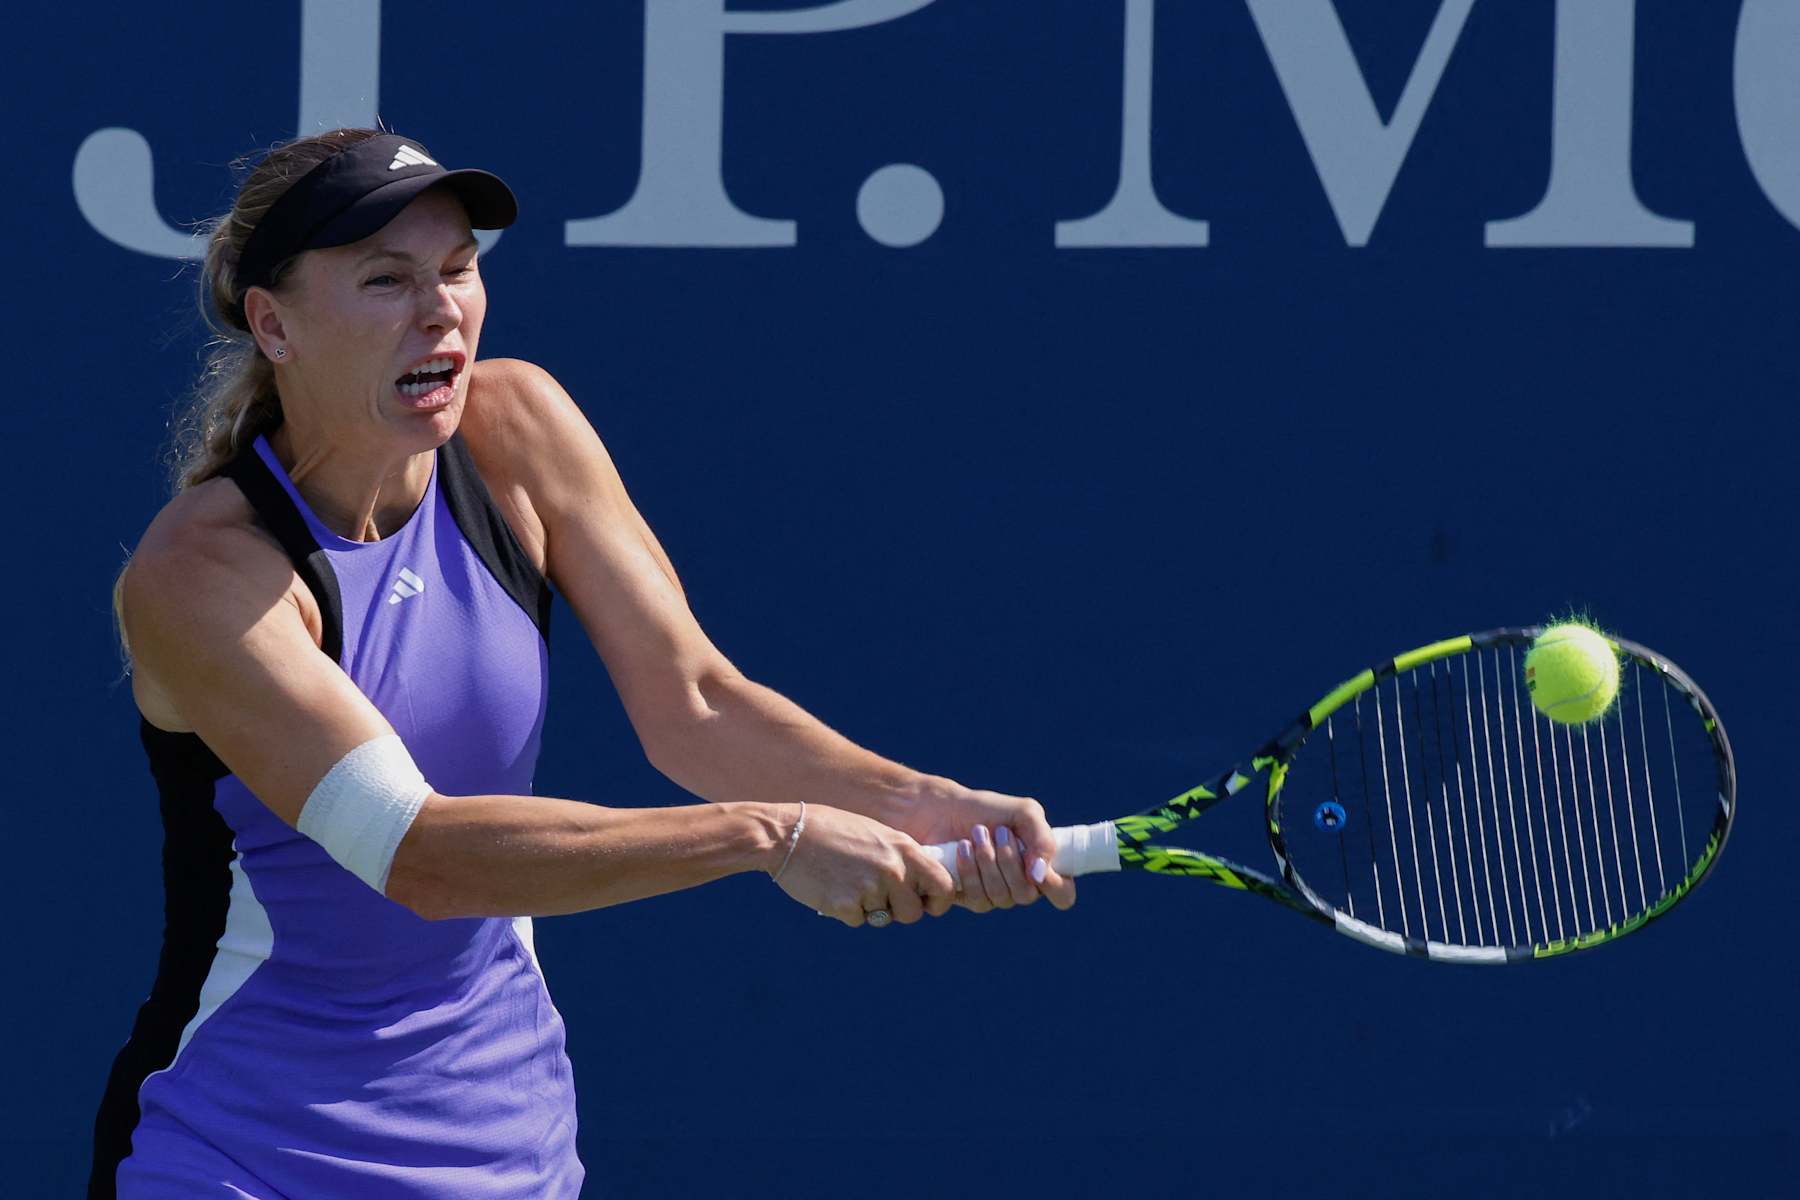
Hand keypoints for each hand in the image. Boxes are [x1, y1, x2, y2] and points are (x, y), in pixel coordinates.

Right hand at [772, 803, 956, 927]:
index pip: (944, 885)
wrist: (787, 834)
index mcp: (904, 848)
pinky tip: (831, 887)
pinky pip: (856, 920)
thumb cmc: (831, 830)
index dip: (939, 900)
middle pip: (913, 912)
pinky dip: (846, 910)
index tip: (927, 904)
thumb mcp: (876, 834)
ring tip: (847, 881)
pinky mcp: (846, 905)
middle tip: (878, 897)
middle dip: (898, 911)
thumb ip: (900, 856)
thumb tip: (921, 882)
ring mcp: (869, 888)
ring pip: (882, 917)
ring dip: (868, 908)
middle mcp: (892, 869)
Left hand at [893, 781, 1076, 913]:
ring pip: (1002, 897)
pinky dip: (970, 872)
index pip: (1063, 894)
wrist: (939, 810)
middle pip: (1027, 895)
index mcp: (1040, 866)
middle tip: (998, 832)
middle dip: (1011, 861)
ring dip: (989, 862)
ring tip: (976, 834)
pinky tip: (962, 849)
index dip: (1056, 886)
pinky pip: (978, 899)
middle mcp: (1020, 885)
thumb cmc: (984, 810)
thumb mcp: (1023, 812)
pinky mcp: (968, 898)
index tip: (1037, 867)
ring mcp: (994, 894)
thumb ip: (1042, 838)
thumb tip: (1041, 874)